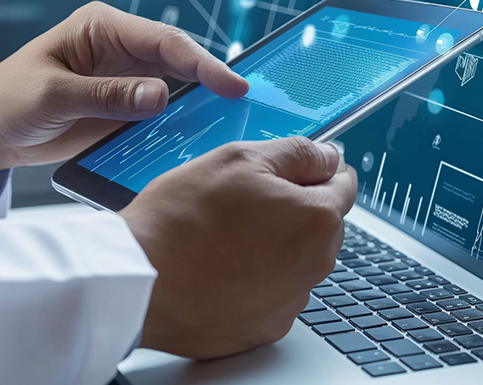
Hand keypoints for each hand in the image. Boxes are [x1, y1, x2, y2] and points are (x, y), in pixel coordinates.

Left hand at [0, 2, 248, 176]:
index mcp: (103, 27)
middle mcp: (120, 47)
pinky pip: (161, 113)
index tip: (232, 86)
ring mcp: (124, 77)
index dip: (202, 62)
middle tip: (247, 105)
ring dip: (200, 104)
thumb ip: (108, 96)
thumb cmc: (7, 100)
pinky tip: (200, 139)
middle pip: (179, 60)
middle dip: (212, 80)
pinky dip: (180, 125)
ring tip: (233, 123)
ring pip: (177, 87)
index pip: (164, 40)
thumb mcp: (54, 96)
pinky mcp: (124, 106)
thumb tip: (161, 96)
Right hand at [120, 137, 357, 359]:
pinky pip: (271, 294)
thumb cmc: (182, 218)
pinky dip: (254, 280)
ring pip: (295, 260)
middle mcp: (315, 265)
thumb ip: (296, 154)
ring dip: (274, 245)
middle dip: (293, 208)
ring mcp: (290, 301)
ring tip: (223, 235)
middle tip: (243, 199)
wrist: (139, 281)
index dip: (316, 169)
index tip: (296, 169)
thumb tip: (329, 156)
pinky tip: (219, 267)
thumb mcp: (240, 158)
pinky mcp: (264, 328)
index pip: (342, 184)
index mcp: (317, 219)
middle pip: (320, 225)